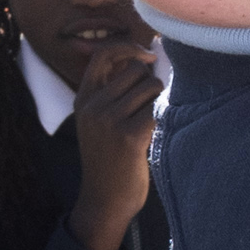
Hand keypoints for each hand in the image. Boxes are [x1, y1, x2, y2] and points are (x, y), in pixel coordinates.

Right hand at [67, 24, 162, 249]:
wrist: (106, 201)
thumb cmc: (111, 160)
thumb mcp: (99, 122)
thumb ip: (114, 92)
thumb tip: (148, 58)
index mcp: (84, 99)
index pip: (103, 54)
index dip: (128, 47)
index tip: (147, 56)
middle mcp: (93, 106)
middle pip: (136, 70)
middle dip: (151, 83)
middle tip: (150, 108)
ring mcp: (109, 120)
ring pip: (151, 86)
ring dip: (160, 101)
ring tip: (151, 124)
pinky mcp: (129, 136)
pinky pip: (159, 108)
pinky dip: (165, 116)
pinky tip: (158, 133)